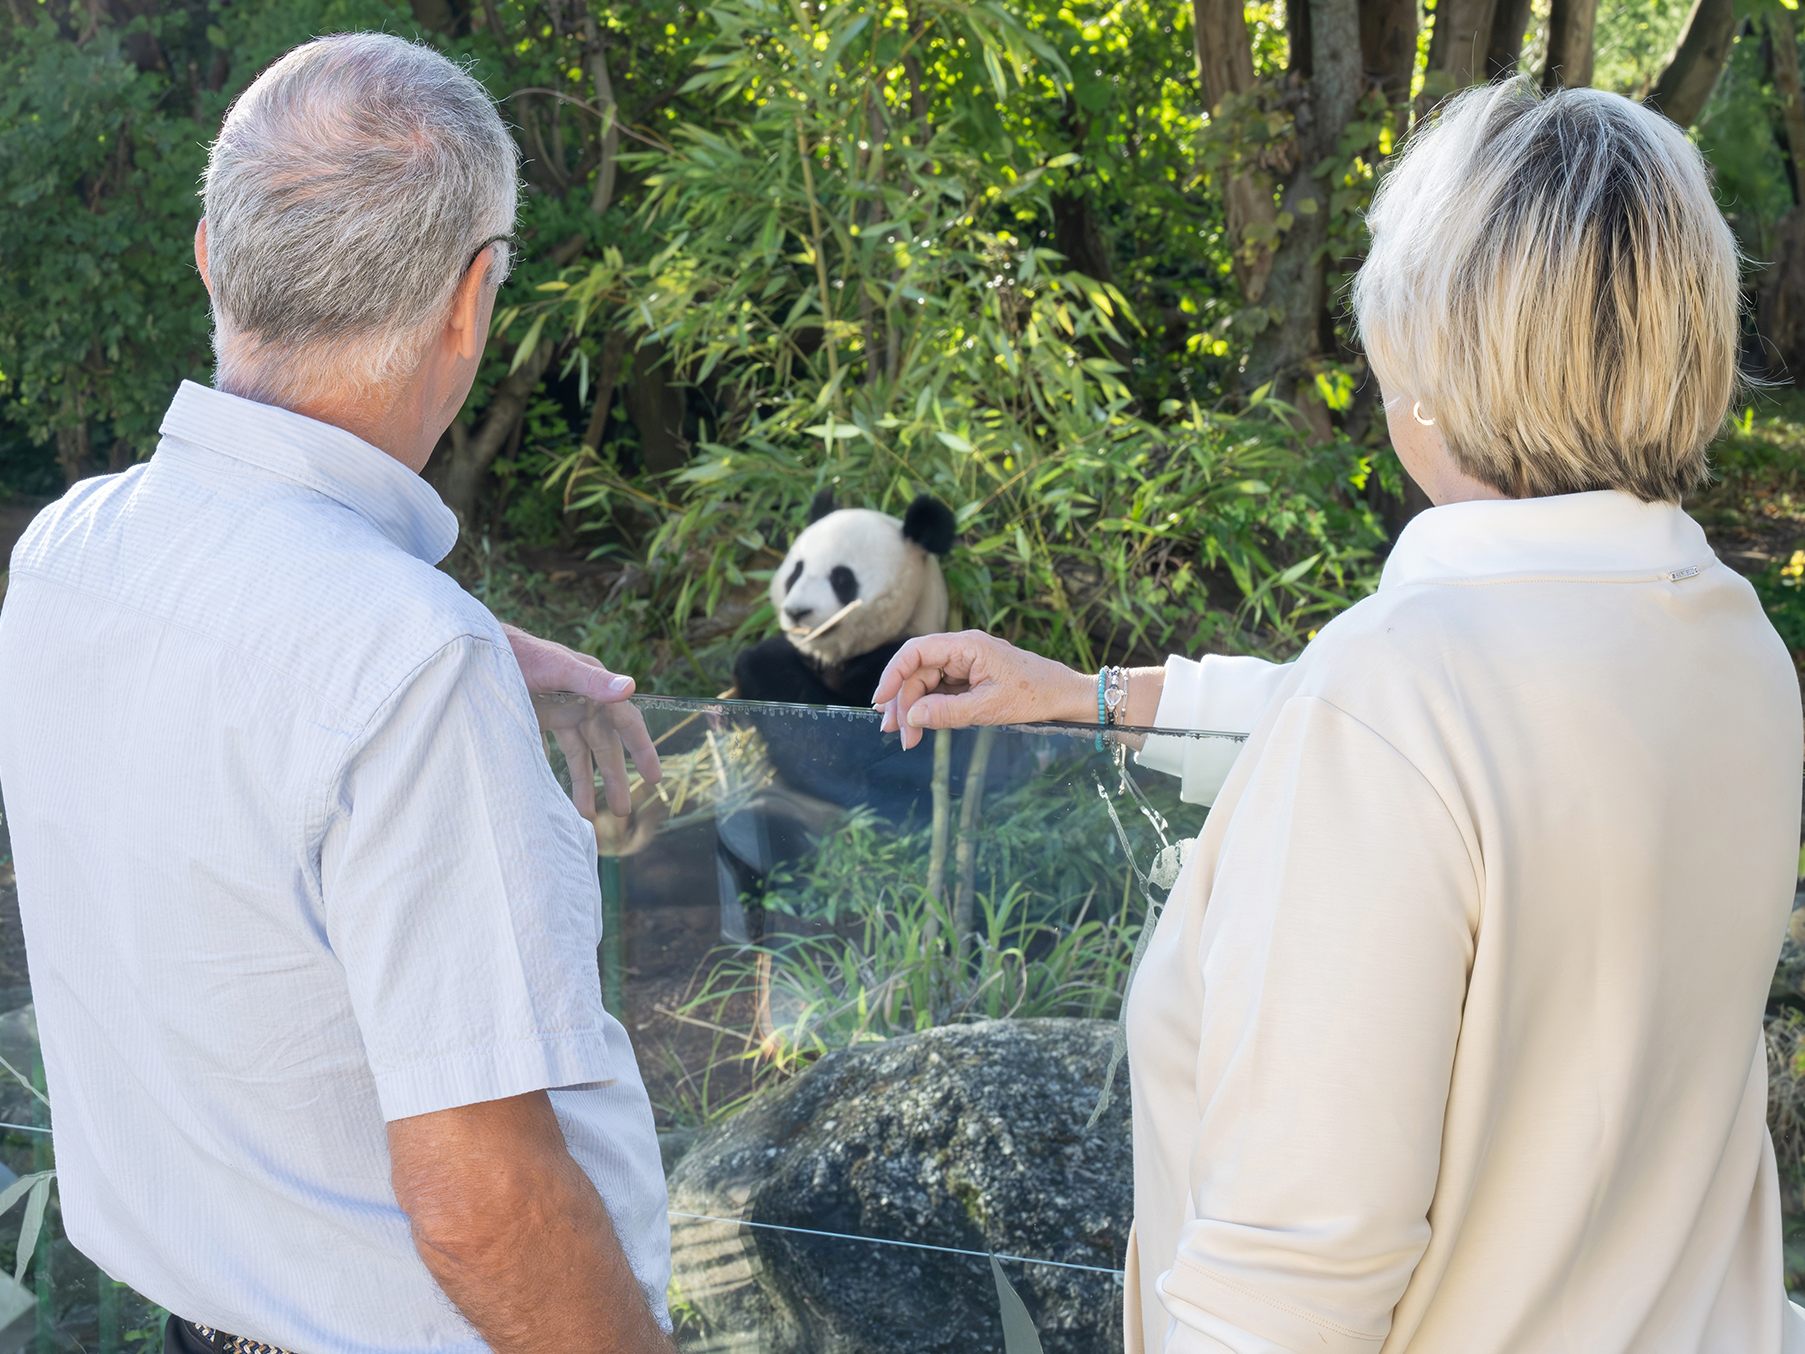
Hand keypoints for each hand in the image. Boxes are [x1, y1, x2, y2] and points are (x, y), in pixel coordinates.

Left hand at [502, 624, 661, 819]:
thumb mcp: (556, 667)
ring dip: (583, 782)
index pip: (626, 722)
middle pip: (603, 745)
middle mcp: (581, 699)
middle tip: (623, 811)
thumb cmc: (518, 652)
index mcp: (593, 686)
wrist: (473, 647)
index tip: (654, 777)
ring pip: (578, 752)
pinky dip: (554, 770)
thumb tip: (631, 688)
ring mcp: (558, 709)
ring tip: (586, 815)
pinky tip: (554, 795)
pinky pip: (550, 749)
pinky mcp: (535, 717)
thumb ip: (592, 680)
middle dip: (613, 778)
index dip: (641, 749)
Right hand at [871, 630, 1095, 749]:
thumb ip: (948, 712)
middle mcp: (961, 650)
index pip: (916, 652)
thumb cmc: (1034, 695)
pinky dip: (928, 708)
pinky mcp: (969, 678)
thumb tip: (911, 717)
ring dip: (913, 708)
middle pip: (917, 671)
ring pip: (926, 682)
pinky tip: (919, 726)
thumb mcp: (989, 708)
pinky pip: (940, 690)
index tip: (881, 701)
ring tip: (906, 737)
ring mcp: (965, 664)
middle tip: (897, 735)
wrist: (1064, 696)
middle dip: (904, 702)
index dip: (893, 675)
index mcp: (967, 646)